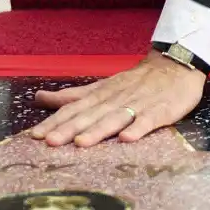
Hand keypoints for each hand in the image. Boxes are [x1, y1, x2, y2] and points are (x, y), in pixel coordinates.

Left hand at [30, 51, 205, 147]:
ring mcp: (138, 105)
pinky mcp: (160, 111)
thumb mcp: (101, 87)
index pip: (73, 108)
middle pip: (89, 115)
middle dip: (69, 129)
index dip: (54, 121)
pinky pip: (148, 121)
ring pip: (114, 118)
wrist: (174, 66)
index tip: (35, 135)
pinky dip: (137, 128)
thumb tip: (39, 98)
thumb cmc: (134, 82)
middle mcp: (115, 99)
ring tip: (81, 143)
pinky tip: (127, 139)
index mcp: (100, 94)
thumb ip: (73, 96)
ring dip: (98, 130)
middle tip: (50, 142)